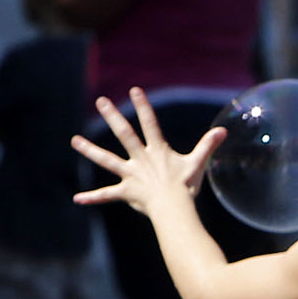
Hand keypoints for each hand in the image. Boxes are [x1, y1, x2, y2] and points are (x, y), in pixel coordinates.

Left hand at [73, 89, 220, 215]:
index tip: (135, 90)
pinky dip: (93, 198)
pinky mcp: (126, 191)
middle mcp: (141, 160)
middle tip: (101, 101)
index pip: (150, 124)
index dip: (144, 107)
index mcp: (158, 152)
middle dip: (112, 116)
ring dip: (90, 150)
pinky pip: (107, 195)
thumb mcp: (198, 164)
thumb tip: (222, 130)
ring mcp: (131, 175)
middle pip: (124, 134)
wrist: (175, 208)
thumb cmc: (187, 186)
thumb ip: (207, 146)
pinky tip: (77, 199)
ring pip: (107, 160)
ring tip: (75, 141)